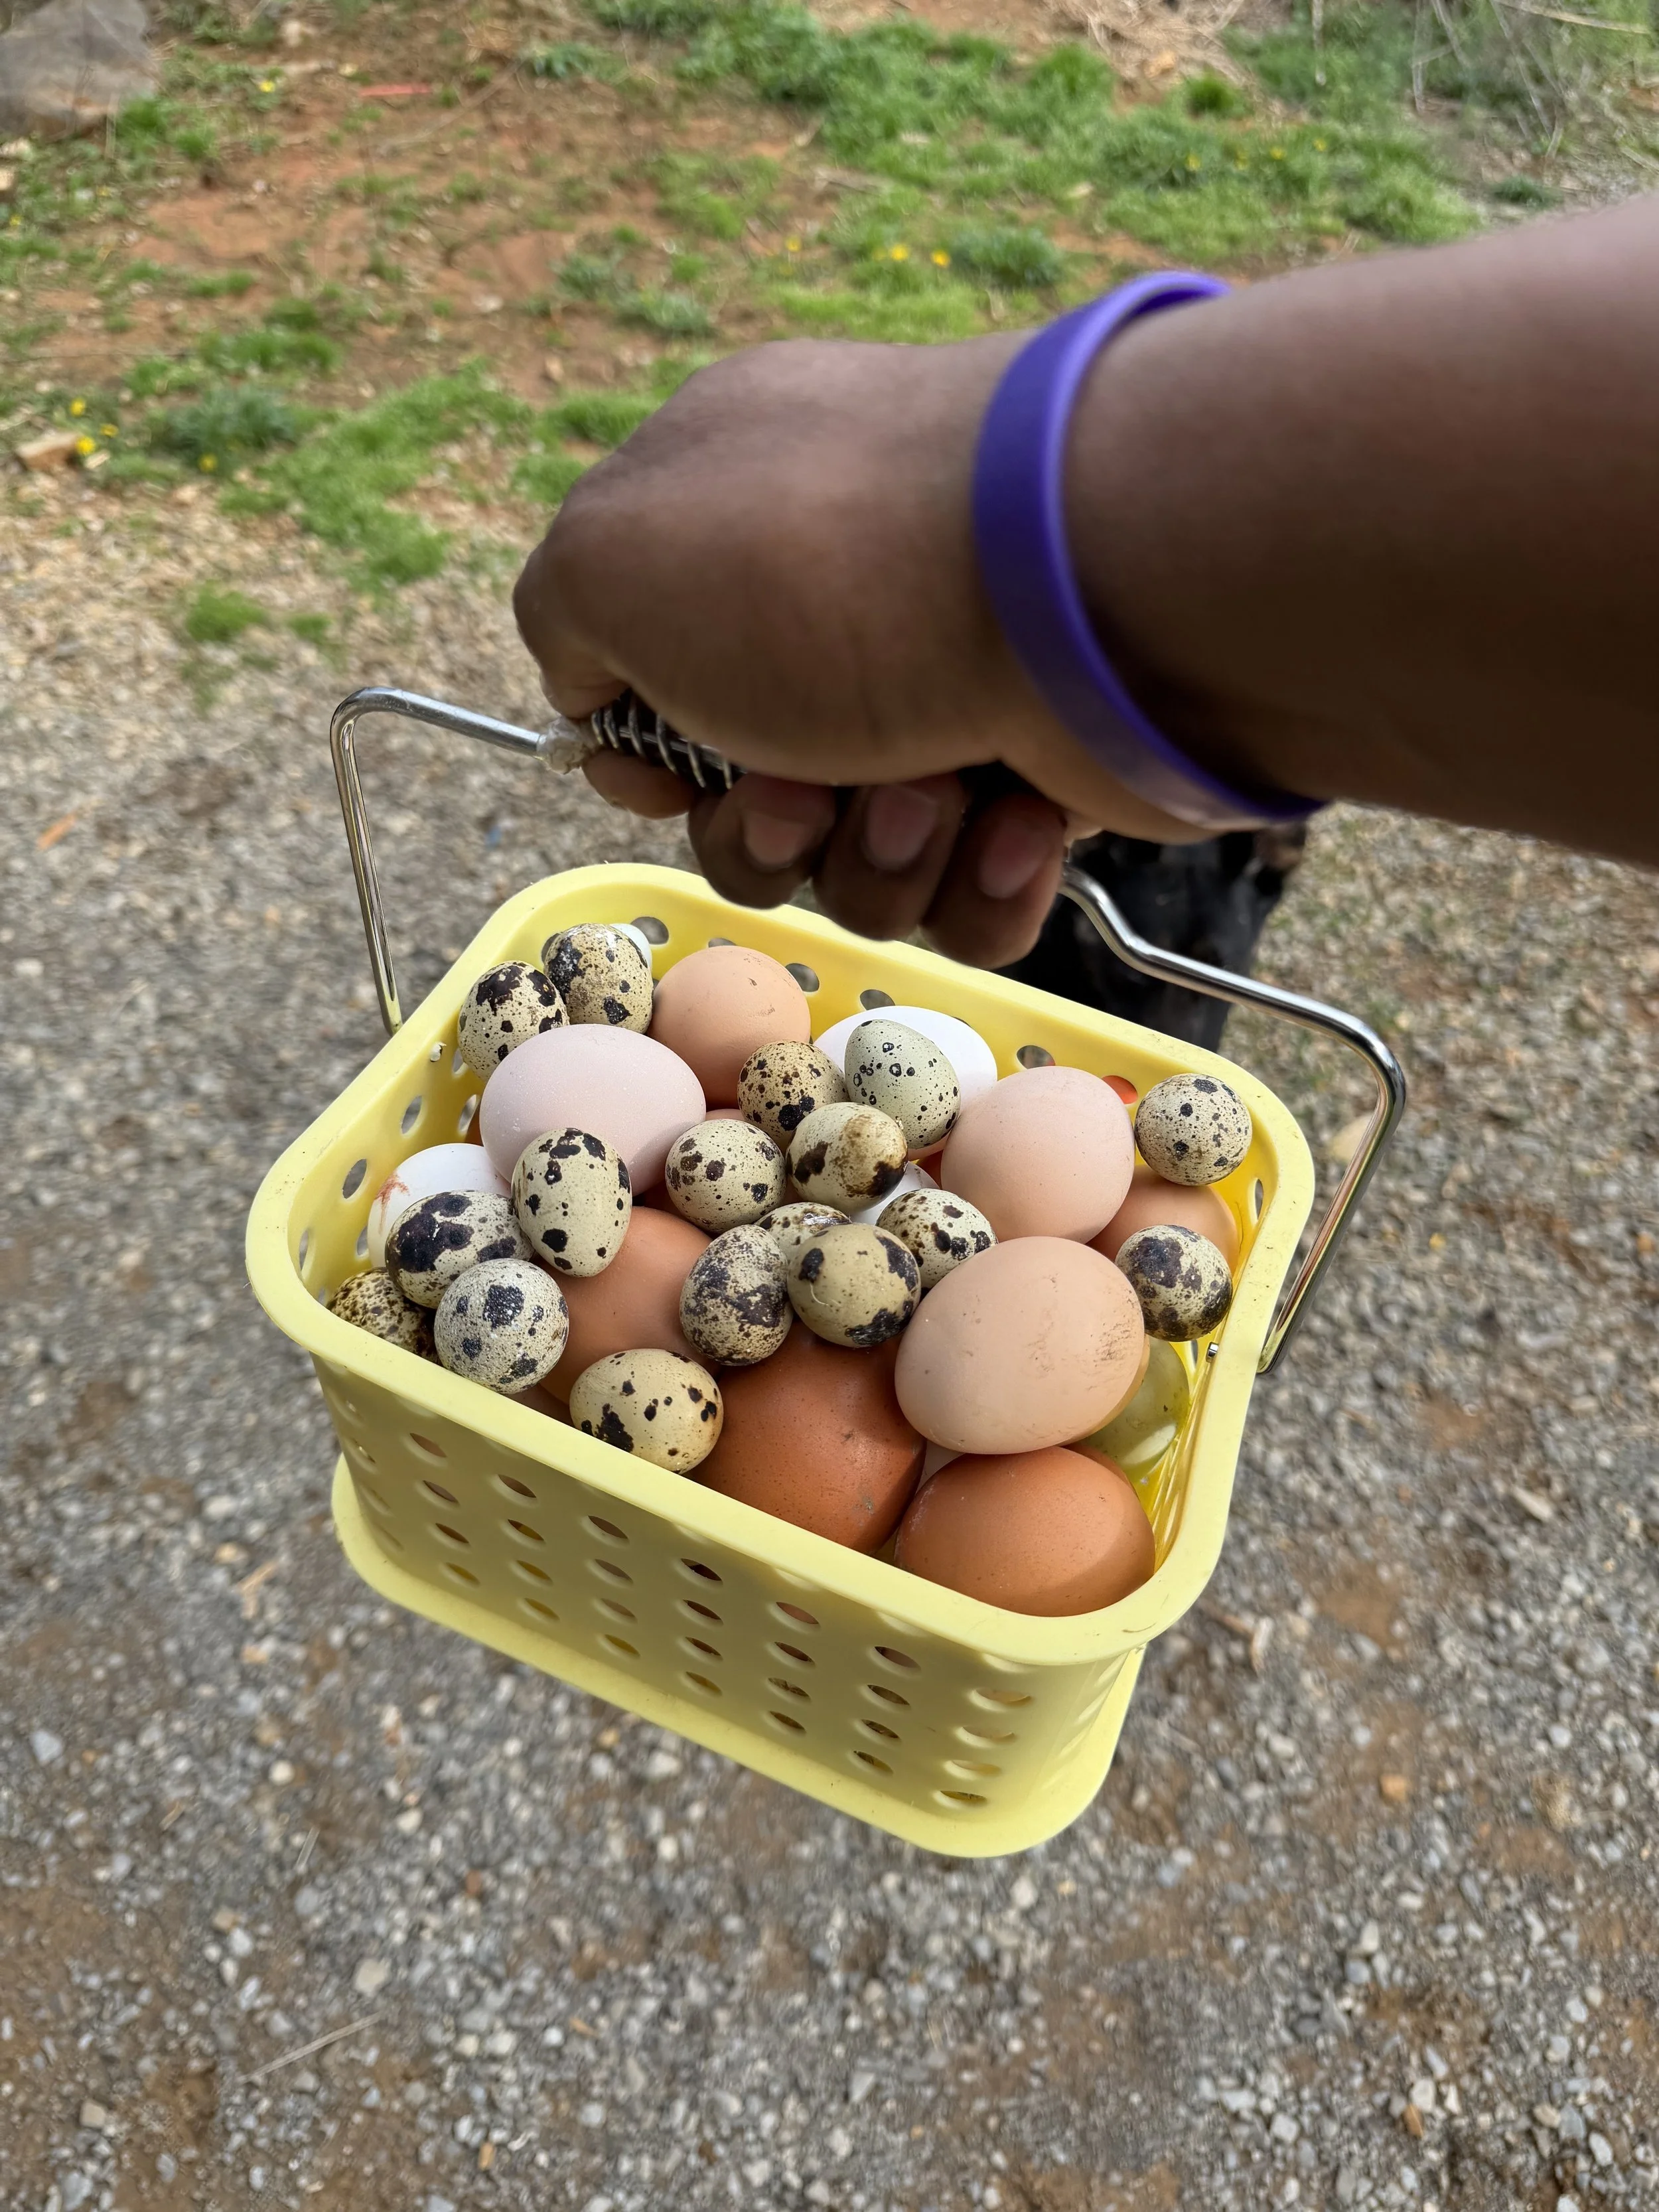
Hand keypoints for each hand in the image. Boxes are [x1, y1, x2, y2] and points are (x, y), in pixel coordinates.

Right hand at [513, 335, 1199, 966]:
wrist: (1096, 582)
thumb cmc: (827, 565)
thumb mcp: (612, 556)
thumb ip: (563, 620)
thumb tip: (601, 693)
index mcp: (727, 525)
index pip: (647, 688)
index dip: (651, 760)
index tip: (675, 768)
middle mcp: (837, 608)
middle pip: (747, 811)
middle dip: (766, 832)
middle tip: (809, 784)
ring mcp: (947, 691)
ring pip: (857, 869)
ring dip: (878, 854)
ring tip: (935, 780)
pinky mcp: (1045, 774)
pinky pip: (970, 901)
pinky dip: (982, 879)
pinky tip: (1020, 811)